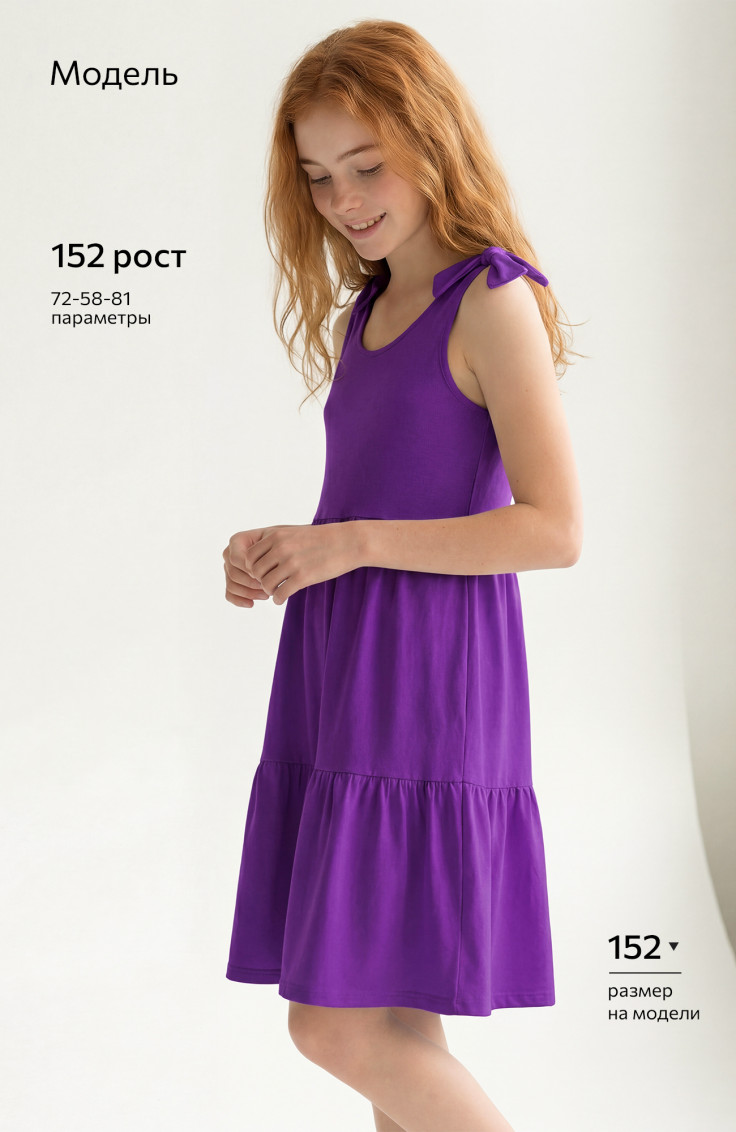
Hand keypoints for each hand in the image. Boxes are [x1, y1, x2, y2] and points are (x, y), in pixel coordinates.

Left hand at [223, 522, 362, 606]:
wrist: (348, 542)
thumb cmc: (322, 538)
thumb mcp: (294, 533)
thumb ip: (276, 542)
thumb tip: (260, 557)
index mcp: (276, 535)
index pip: (249, 556)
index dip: (253, 568)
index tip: (262, 572)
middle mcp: (281, 548)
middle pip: (255, 571)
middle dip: (260, 580)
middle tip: (269, 584)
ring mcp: (292, 562)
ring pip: (265, 584)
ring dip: (269, 591)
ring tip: (277, 591)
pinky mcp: (303, 577)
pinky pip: (280, 593)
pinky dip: (278, 598)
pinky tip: (283, 598)